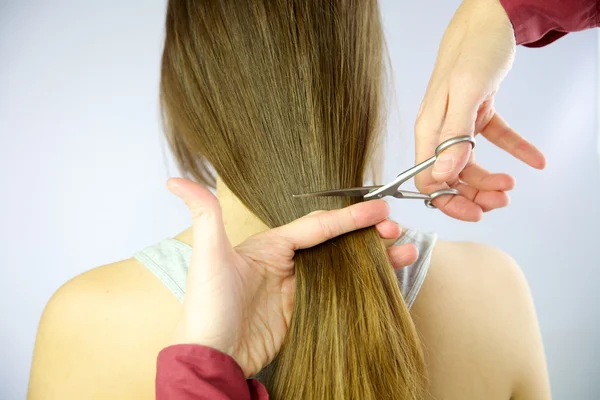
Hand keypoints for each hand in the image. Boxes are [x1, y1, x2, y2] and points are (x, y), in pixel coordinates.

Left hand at [166, 178, 416, 376]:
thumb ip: (204, 215)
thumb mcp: (207, 257)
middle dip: (368, 233)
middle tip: (395, 230)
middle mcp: (288, 262)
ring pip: (345, 264)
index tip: (377, 210)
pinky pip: (343, 290)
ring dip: (374, 256)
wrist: (212, 356)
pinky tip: (386, 278)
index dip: (349, 216)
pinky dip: (365, 282)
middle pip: (337, 241)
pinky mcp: (305, 309)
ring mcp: (299, 287)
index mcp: (271, 245)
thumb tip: (174, 181)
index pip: (317, 225)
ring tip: (404, 251)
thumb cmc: (206, 307)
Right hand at [415, 0, 545, 220]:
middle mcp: (439, 131)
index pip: (429, 179)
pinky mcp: (478, 114)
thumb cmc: (473, 50)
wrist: (489, 19)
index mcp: (429, 129)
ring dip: (490, 180)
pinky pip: (495, 139)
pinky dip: (515, 150)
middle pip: (450, 177)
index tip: (474, 210)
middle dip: (473, 195)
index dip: (449, 200)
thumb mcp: (465, 92)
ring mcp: (457, 124)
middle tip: (501, 200)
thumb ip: (453, 136)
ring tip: (513, 184)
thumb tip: (444, 176)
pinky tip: (535, 159)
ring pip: (469, 165)